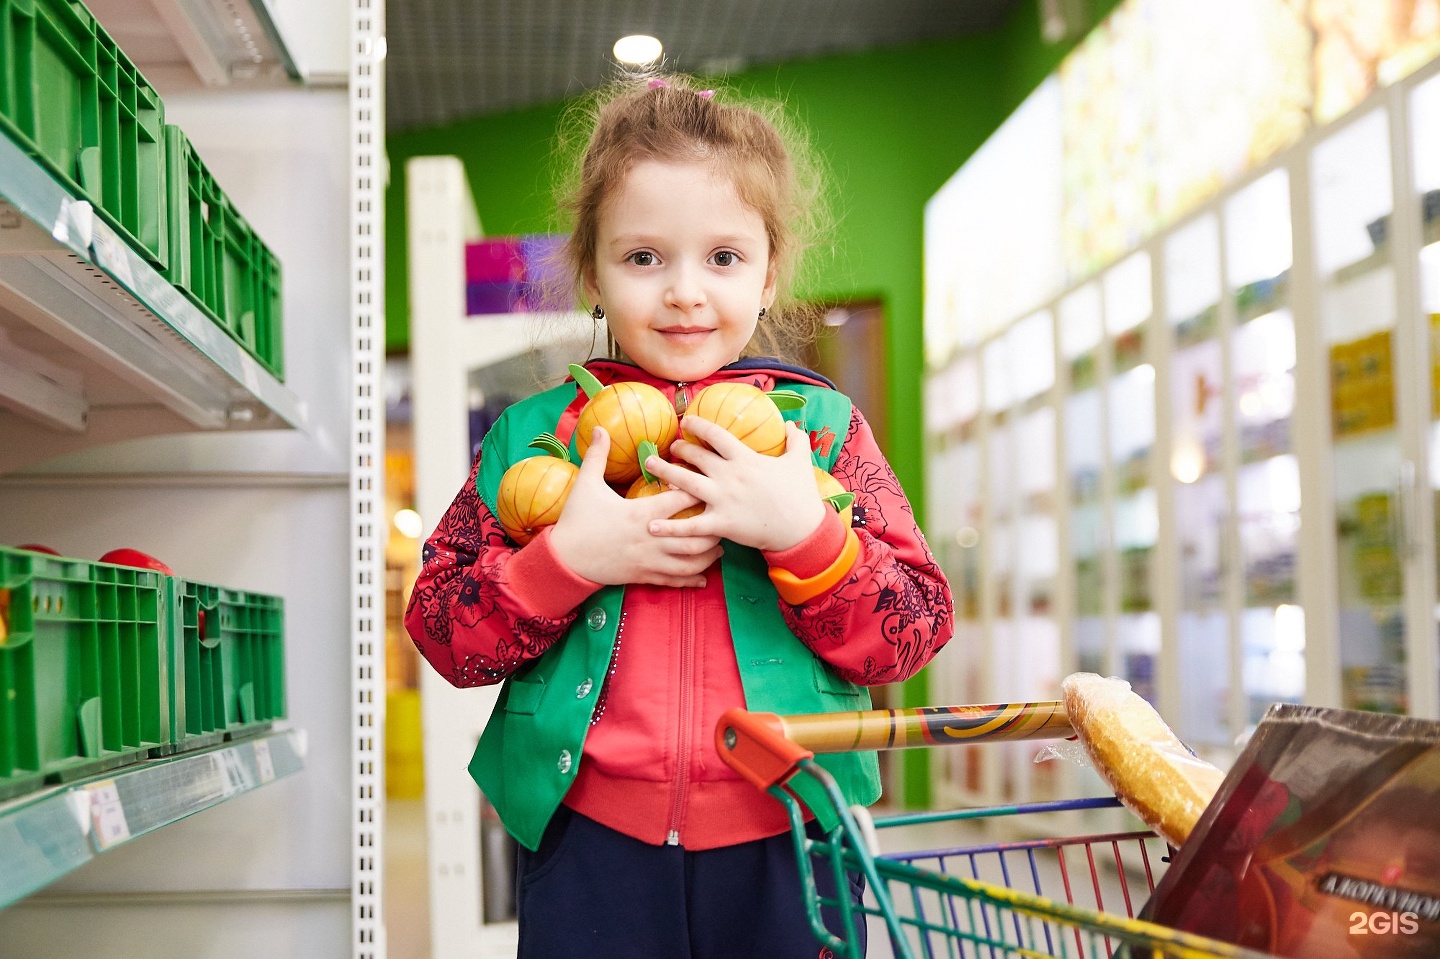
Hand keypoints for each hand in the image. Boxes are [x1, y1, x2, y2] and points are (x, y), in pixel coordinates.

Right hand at [549, 427, 723, 587]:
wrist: (564, 559)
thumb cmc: (577, 520)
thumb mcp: (586, 484)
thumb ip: (597, 456)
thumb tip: (600, 427)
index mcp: (642, 512)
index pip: (681, 499)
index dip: (699, 490)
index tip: (709, 483)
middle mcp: (652, 537)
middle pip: (695, 534)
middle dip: (713, 527)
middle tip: (722, 519)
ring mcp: (650, 560)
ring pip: (690, 561)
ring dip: (708, 555)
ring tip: (719, 547)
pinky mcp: (644, 576)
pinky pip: (674, 581)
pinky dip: (692, 580)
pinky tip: (703, 579)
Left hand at [645, 416, 826, 551]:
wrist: (801, 529)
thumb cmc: (800, 495)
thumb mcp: (800, 462)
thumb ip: (796, 440)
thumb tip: (792, 424)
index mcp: (745, 459)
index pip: (716, 434)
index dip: (698, 425)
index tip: (686, 421)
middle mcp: (729, 476)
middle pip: (696, 456)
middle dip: (679, 449)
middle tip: (670, 447)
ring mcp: (722, 500)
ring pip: (685, 483)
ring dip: (665, 472)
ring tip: (649, 465)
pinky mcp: (720, 524)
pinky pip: (690, 526)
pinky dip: (670, 527)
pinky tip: (651, 525)